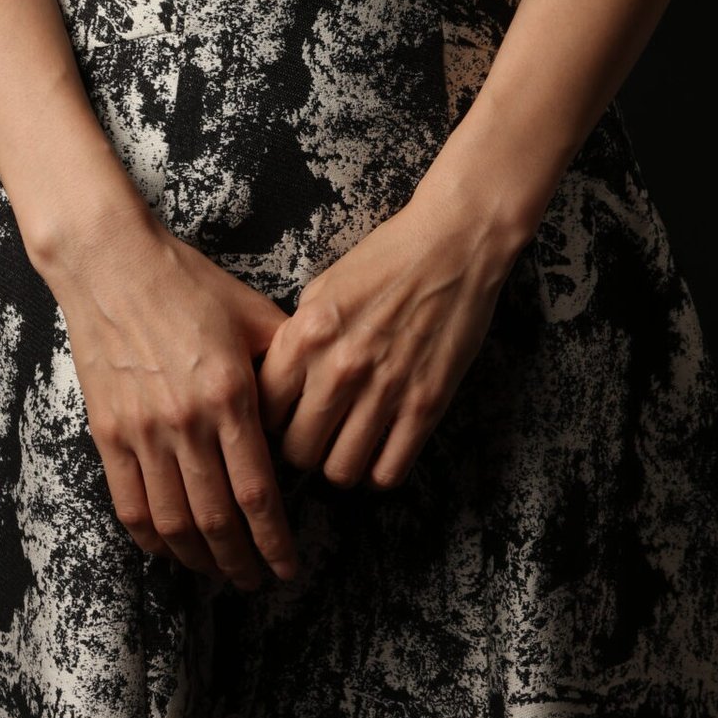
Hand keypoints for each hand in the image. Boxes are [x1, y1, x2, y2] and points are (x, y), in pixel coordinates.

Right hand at [48, 208, 301, 589]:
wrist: (111, 263)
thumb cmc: (188, 283)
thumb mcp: (252, 313)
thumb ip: (285, 362)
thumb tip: (312, 403)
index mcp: (231, 393)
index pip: (259, 493)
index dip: (276, 540)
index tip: (289, 566)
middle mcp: (187, 421)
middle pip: (218, 520)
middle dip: (243, 561)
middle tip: (258, 580)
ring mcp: (142, 431)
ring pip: (173, 523)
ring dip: (200, 559)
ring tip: (220, 572)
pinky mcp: (107, 433)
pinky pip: (130, 505)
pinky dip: (152, 539)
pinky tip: (170, 549)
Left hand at [254, 186, 521, 491]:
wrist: (453, 244)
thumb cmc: (387, 259)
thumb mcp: (323, 287)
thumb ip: (299, 338)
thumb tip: (281, 383)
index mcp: (308, 334)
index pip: (264, 410)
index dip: (271, 420)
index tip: (284, 418)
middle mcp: (340, 367)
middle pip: (298, 451)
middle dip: (302, 449)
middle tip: (316, 437)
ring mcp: (385, 390)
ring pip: (340, 471)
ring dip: (339, 465)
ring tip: (347, 447)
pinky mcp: (425, 405)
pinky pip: (388, 472)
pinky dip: (378, 473)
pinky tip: (379, 452)